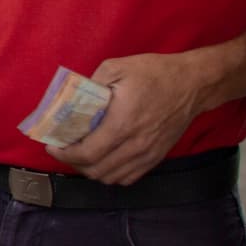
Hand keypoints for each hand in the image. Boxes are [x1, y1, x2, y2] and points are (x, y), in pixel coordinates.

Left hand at [49, 50, 207, 184]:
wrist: (193, 84)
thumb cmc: (155, 73)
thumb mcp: (116, 67)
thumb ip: (90, 83)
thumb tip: (70, 97)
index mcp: (122, 123)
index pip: (86, 153)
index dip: (64, 154)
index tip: (52, 146)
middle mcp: (134, 145)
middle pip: (96, 170)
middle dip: (73, 163)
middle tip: (62, 149)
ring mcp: (147, 154)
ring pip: (111, 177)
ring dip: (90, 171)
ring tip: (79, 156)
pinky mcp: (156, 157)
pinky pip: (128, 178)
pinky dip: (110, 175)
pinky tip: (102, 162)